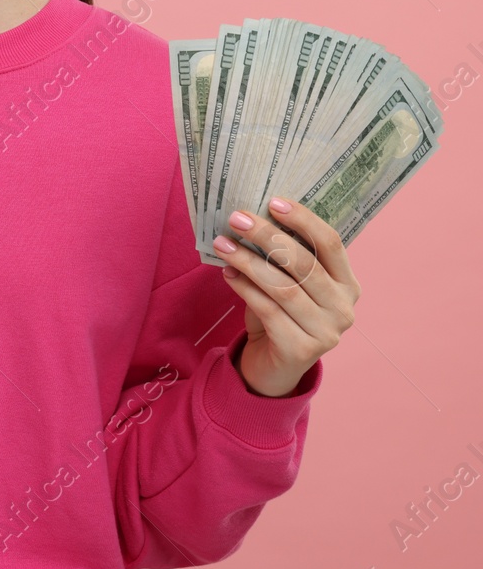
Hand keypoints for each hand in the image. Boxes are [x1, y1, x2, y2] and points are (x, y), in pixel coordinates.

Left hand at [213, 196, 360, 397]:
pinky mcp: (303, 350)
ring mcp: (328, 332)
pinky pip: (268, 310)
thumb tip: (250, 218)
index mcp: (347, 284)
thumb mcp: (287, 283)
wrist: (273, 367)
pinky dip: (244, 288)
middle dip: (267, 236)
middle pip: (304, 262)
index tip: (273, 201)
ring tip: (222, 244)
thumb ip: (281, 258)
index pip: (331, 243)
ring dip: (248, 261)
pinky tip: (227, 273)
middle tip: (236, 218)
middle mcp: (344, 308)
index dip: (304, 219)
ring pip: (283, 286)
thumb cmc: (279, 315)